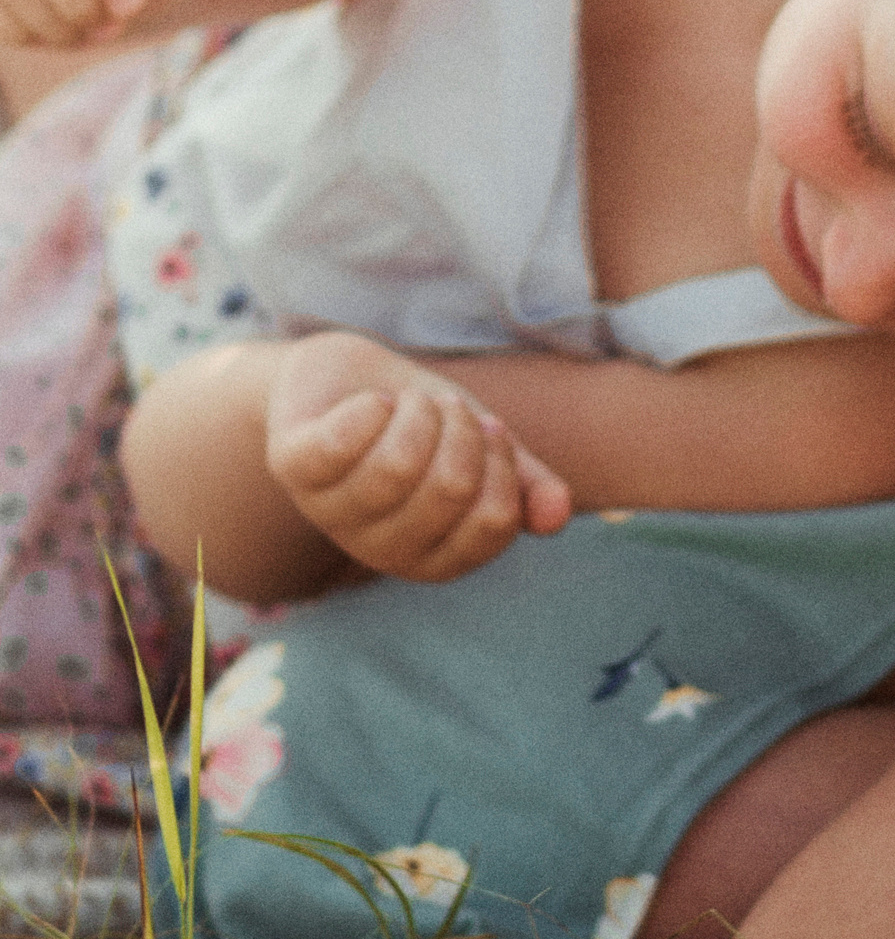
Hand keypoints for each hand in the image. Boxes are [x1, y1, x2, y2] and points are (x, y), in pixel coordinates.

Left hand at [265, 331, 572, 582]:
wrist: (347, 380)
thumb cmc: (422, 424)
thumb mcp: (483, 451)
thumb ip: (525, 485)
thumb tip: (559, 517)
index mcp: (433, 558)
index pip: (492, 521)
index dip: (504, 465)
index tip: (492, 430)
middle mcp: (379, 549)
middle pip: (449, 489)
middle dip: (464, 429)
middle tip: (449, 408)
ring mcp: (330, 512)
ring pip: (397, 465)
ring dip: (420, 412)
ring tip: (414, 402)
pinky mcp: (291, 467)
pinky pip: (344, 440)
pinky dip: (374, 406)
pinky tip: (374, 403)